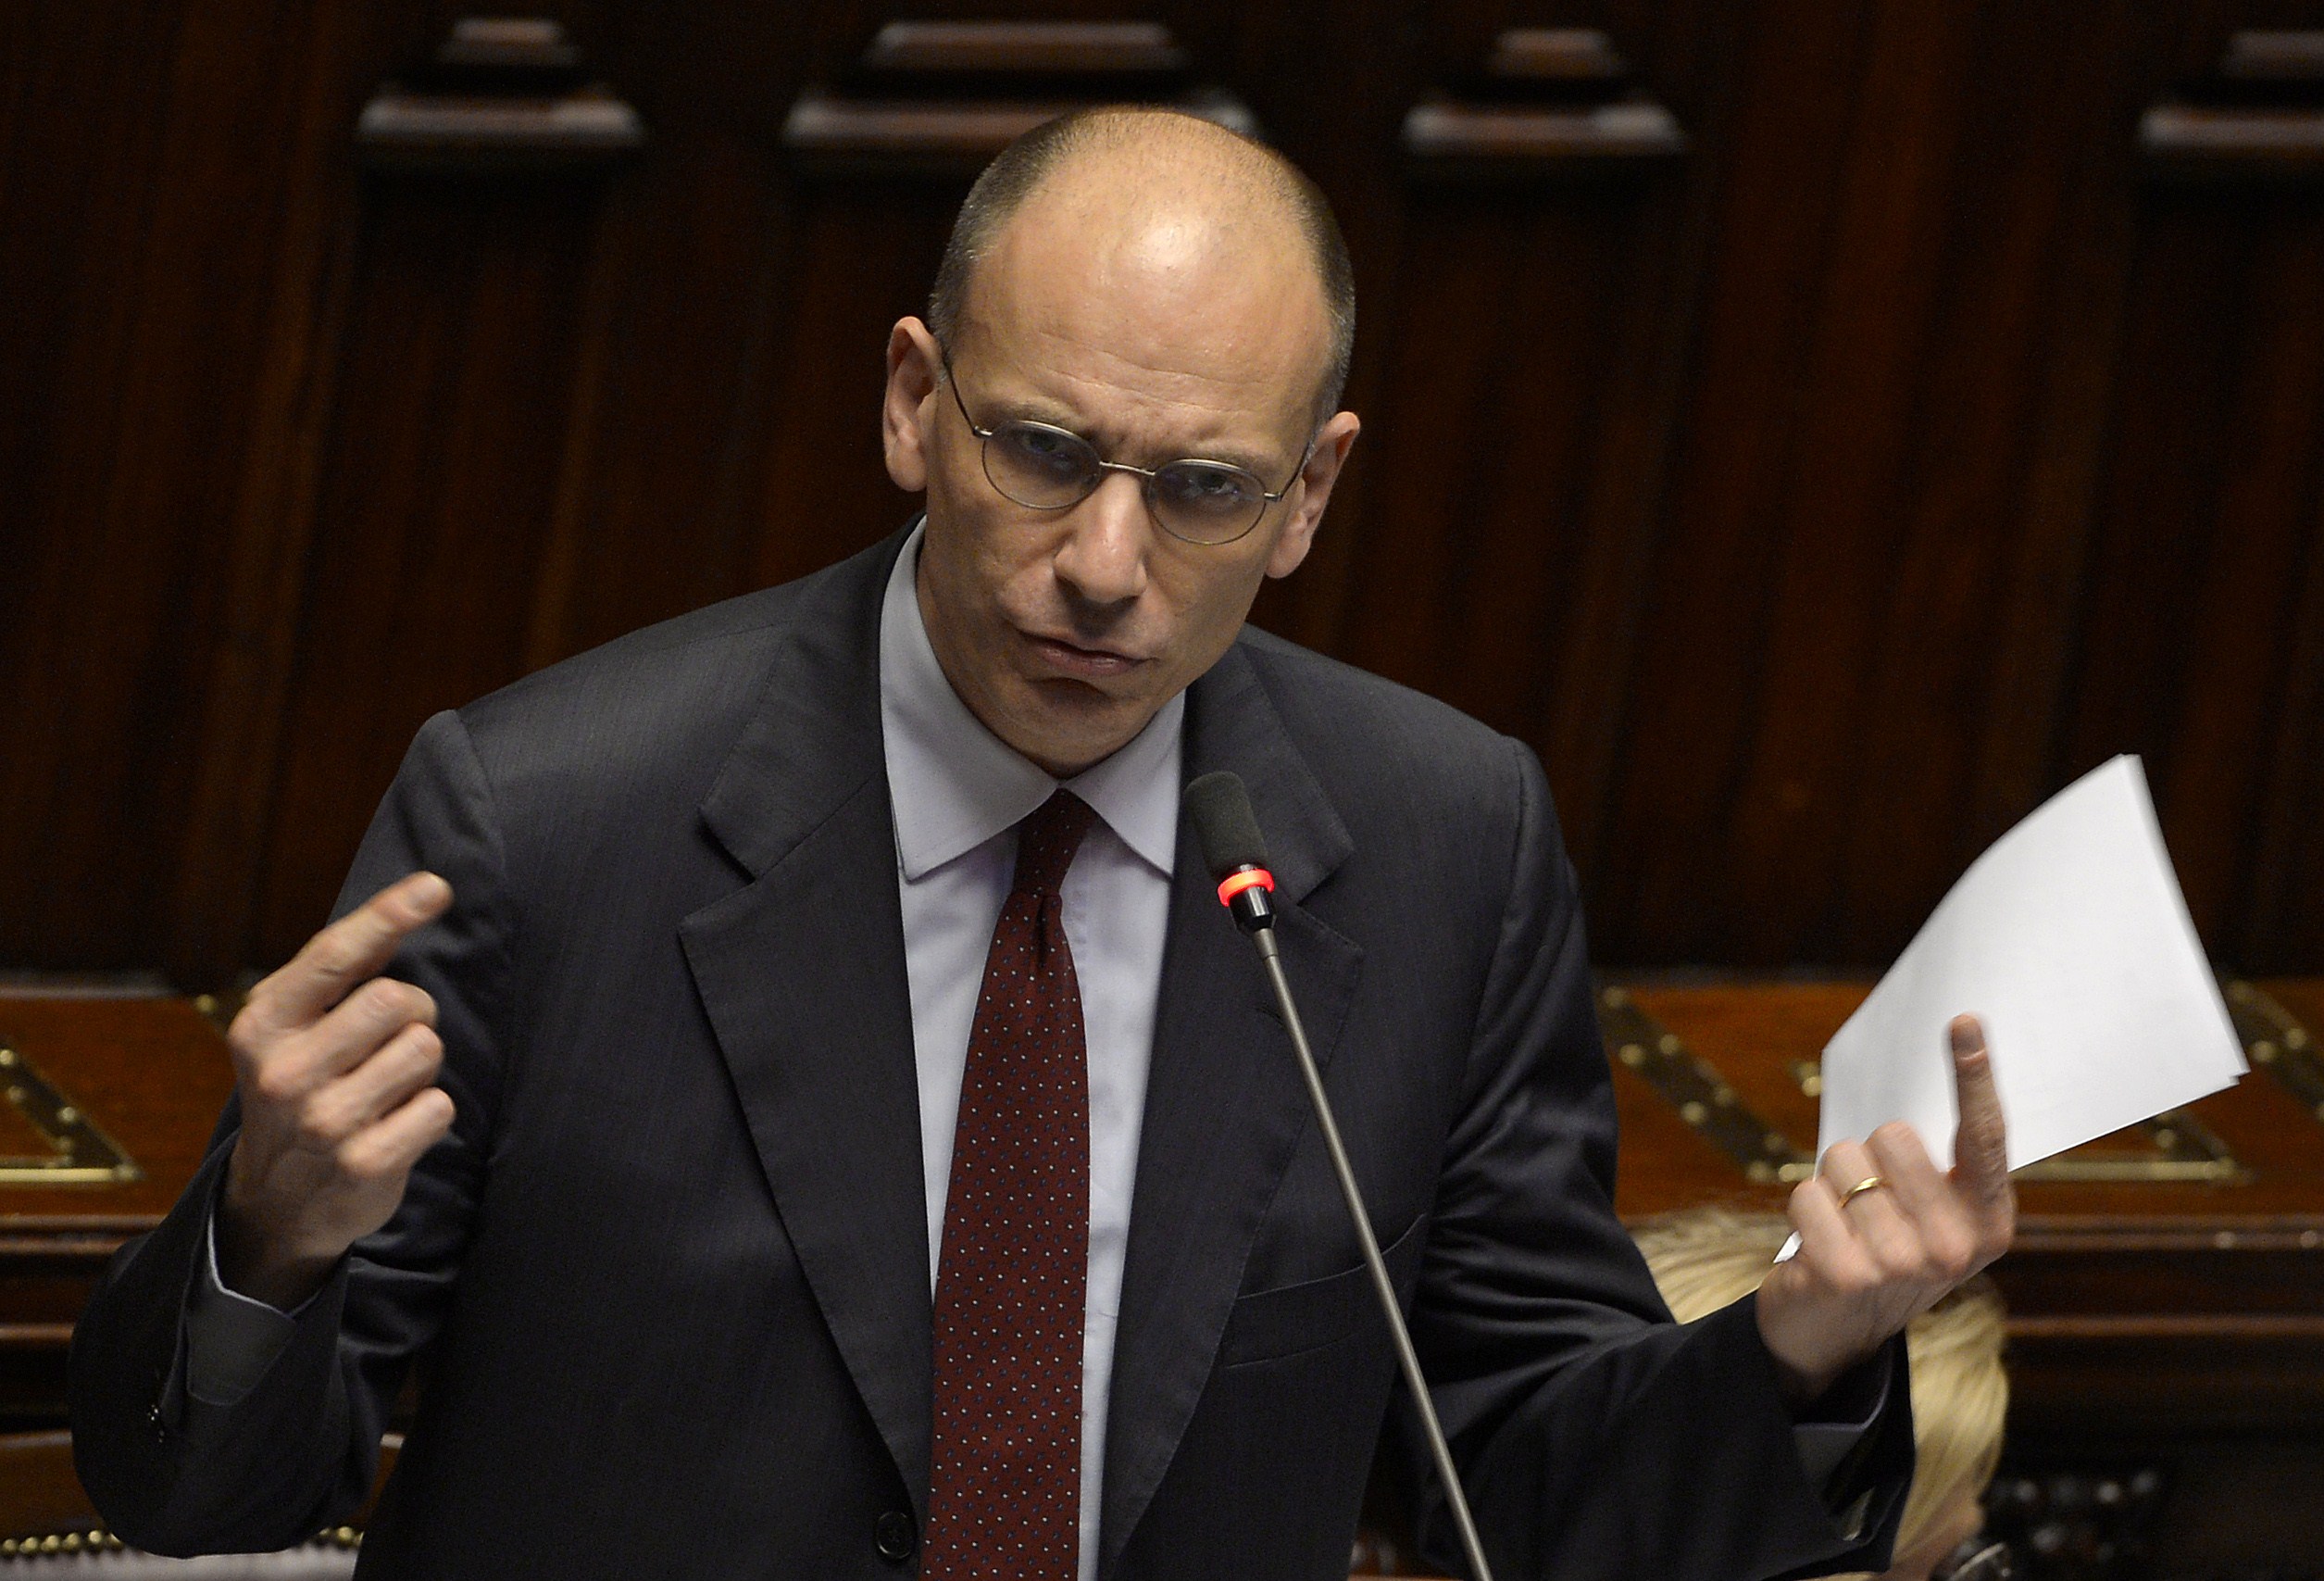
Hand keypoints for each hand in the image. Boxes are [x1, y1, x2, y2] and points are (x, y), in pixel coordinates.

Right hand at [216, 873, 457, 1309]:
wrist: (277, 1201)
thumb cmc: (301, 1086)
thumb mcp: (296, 1025)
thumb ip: (346, 964)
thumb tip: (421, 893)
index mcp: (264, 1024)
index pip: (337, 956)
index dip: (390, 915)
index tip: (436, 887)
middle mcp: (284, 1072)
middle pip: (398, 1000)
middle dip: (412, 1013)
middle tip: (386, 1043)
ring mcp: (323, 1122)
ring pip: (425, 1050)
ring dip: (420, 1067)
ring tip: (384, 1089)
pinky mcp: (364, 1164)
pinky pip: (439, 1106)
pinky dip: (429, 1112)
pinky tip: (393, 1127)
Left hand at [1755, 1015, 2015, 1402]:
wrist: (1835, 1333)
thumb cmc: (1885, 1252)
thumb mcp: (1930, 1218)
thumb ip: (1939, 1167)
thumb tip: (1924, 1092)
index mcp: (1989, 1222)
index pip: (1985, 1136)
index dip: (1974, 1076)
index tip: (1964, 1021)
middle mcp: (1956, 1247)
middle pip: (1893, 1135)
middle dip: (1867, 1155)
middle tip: (1868, 1204)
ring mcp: (1903, 1265)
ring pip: (1843, 1159)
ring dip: (1831, 1185)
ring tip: (1844, 1229)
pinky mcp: (1846, 1274)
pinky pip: (1806, 1192)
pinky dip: (1802, 1208)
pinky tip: (1816, 1247)